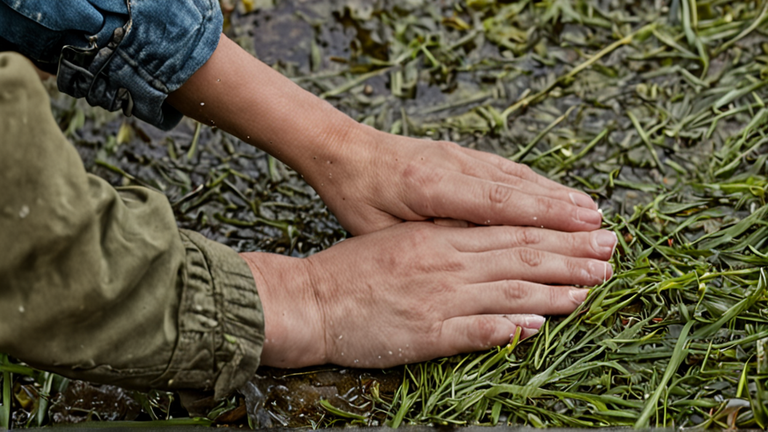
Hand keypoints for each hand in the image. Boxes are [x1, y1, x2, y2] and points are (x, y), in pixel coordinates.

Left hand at [167, 36, 601, 236]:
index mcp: (431, 189)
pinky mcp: (461, 153)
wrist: (343, 151)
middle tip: (603, 232)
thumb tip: (477, 258)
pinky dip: (536, 183)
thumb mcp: (380, 230)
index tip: (581, 229)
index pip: (498, 205)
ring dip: (557, 196)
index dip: (543, 218)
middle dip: (564, 212)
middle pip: (519, 190)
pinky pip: (506, 168)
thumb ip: (427, 240)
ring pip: (518, 176)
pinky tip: (557, 194)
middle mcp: (453, 167)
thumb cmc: (356, 198)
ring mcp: (460, 156)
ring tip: (593, 214)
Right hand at [241, 222, 615, 367]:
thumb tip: (493, 243)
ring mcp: (437, 298)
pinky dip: (505, 329)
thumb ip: (447, 240)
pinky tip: (535, 330)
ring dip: (554, 292)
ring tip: (591, 290)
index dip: (558, 233)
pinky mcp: (424, 333)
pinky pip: (472, 331)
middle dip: (572, 256)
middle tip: (611, 256)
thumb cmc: (353, 270)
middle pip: (521, 258)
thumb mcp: (401, 240)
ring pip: (508, 292)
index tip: (592, 232)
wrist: (310, 298)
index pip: (512, 232)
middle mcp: (446, 262)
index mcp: (441, 237)